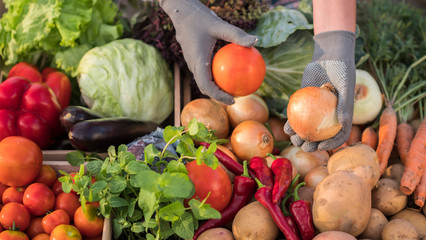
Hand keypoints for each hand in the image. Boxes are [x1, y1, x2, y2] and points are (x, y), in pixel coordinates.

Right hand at [160, 0, 257, 104]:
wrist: (181, 11)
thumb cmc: (200, 18)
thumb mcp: (220, 25)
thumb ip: (236, 35)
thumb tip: (255, 41)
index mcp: (197, 61)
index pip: (206, 86)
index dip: (218, 97)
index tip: (232, 100)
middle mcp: (193, 65)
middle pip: (205, 87)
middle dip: (219, 96)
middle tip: (236, 97)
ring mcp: (192, 62)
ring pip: (204, 80)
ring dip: (216, 88)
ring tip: (233, 88)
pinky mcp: (193, 58)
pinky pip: (205, 71)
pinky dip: (215, 76)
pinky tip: (229, 70)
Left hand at [284, 31, 355, 151]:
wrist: (328, 55)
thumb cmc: (342, 70)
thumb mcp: (346, 86)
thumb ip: (345, 105)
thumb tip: (344, 124)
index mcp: (341, 115)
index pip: (338, 135)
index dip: (331, 144)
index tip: (322, 147)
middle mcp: (328, 115)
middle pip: (320, 135)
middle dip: (312, 145)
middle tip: (305, 147)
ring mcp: (314, 110)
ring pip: (306, 128)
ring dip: (299, 137)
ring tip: (294, 140)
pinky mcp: (303, 102)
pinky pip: (296, 116)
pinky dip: (291, 123)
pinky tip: (286, 128)